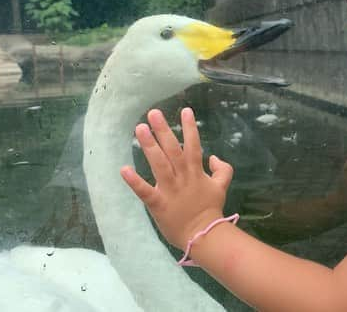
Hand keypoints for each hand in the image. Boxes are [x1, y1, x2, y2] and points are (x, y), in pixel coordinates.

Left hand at [120, 108, 232, 249]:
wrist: (204, 235)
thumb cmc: (210, 210)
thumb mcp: (221, 187)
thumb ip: (222, 170)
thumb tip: (214, 157)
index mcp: (196, 172)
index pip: (193, 145)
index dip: (189, 128)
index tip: (185, 110)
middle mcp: (182, 177)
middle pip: (172, 150)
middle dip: (163, 130)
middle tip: (153, 113)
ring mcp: (170, 190)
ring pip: (159, 164)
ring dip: (149, 146)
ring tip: (140, 129)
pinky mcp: (158, 204)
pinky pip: (145, 191)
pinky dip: (134, 181)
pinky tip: (124, 169)